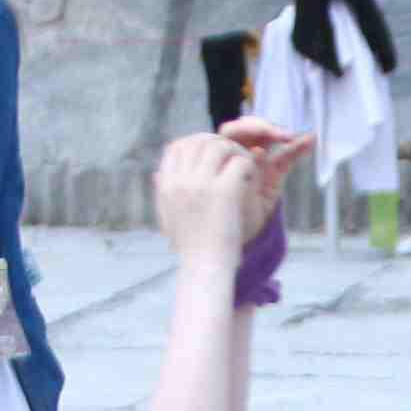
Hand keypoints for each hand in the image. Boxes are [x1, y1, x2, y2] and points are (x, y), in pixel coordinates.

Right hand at [152, 122, 307, 265]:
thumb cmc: (191, 247)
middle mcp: (180, 181)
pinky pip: (240, 162)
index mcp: (166, 186)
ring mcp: (201, 185)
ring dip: (236, 152)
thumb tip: (157, 175)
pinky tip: (253, 179)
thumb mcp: (169, 219)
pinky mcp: (224, 192)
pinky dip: (249, 166)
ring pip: (220, 147)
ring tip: (245, 166)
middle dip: (219, 143)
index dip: (196, 143)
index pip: (177, 147)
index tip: (212, 153)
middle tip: (234, 156)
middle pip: (199, 141)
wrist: (204, 269)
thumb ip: (163, 194)